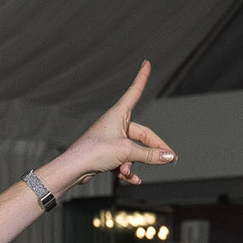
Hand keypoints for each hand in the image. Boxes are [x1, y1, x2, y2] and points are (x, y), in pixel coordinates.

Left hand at [65, 61, 174, 186]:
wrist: (73, 169)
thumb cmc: (95, 152)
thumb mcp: (127, 152)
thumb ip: (150, 155)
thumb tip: (169, 157)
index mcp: (118, 114)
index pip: (135, 91)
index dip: (142, 78)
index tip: (146, 63)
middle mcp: (115, 124)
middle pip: (142, 134)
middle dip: (153, 150)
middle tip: (169, 159)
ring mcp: (111, 139)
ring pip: (132, 150)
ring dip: (134, 163)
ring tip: (129, 173)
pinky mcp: (106, 153)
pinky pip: (123, 160)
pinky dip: (127, 170)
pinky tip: (131, 179)